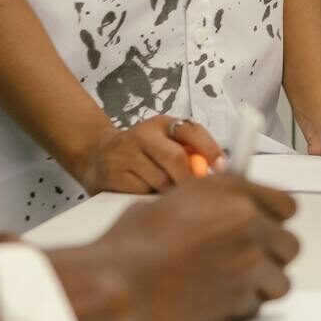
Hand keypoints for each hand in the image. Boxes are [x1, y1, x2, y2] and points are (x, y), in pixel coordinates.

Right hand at [47, 174, 298, 320]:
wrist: (114, 280)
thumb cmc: (132, 242)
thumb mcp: (178, 197)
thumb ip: (216, 197)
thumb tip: (233, 203)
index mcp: (233, 189)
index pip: (286, 204)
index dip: (274, 219)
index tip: (266, 228)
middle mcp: (246, 218)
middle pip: (289, 242)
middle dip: (271, 254)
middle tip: (248, 260)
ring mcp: (247, 258)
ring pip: (281, 278)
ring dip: (261, 284)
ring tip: (235, 284)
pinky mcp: (238, 294)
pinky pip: (258, 304)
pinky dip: (243, 306)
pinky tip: (220, 300)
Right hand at [67, 115, 223, 194]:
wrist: (97, 153)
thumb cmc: (142, 149)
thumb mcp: (165, 140)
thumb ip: (189, 150)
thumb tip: (218, 169)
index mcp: (162, 123)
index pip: (192, 131)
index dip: (210, 149)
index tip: (222, 166)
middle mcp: (144, 134)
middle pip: (175, 158)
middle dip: (190, 178)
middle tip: (197, 191)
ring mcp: (126, 154)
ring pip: (159, 180)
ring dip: (170, 190)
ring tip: (168, 189)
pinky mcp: (113, 175)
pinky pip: (141, 192)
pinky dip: (150, 196)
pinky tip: (147, 192)